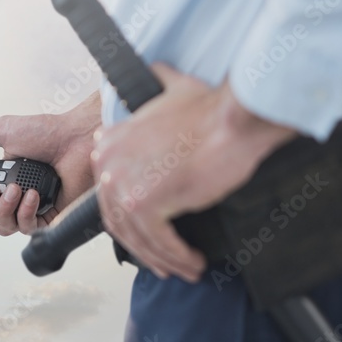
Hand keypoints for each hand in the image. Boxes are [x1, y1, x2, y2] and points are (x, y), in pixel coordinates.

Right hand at [0, 93, 100, 235]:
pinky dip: (25, 212)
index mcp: (0, 179)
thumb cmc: (45, 132)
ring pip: (2, 228)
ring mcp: (30, 209)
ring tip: (16, 188)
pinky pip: (26, 229)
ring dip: (3, 208)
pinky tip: (33, 195)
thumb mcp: (2, 131)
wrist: (77, 138)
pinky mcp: (48, 218)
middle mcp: (13, 198)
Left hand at [91, 64, 295, 281]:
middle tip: (167, 262)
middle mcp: (108, 163)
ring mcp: (123, 184)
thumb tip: (158, 71)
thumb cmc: (211, 109)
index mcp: (110, 142)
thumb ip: (158, 87)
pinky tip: (193, 264)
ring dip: (164, 259)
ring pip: (139, 237)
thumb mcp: (172, 90)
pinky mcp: (144, 203)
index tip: (151, 236)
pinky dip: (177, 258)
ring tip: (185, 269)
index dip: (130, 221)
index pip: (110, 194)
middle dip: (145, 247)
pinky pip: (158, 243)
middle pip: (119, 221)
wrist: (233, 118)